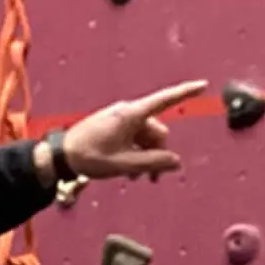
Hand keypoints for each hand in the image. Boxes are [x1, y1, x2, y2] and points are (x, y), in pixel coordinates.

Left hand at [57, 81, 204, 181]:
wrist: (62, 155)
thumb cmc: (88, 156)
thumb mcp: (123, 164)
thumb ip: (151, 163)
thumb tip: (175, 162)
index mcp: (131, 114)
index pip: (164, 100)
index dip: (185, 92)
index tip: (203, 85)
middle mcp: (128, 113)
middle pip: (156, 131)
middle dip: (158, 153)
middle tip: (152, 180)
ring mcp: (121, 120)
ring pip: (146, 138)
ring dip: (146, 157)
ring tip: (135, 178)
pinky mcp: (115, 127)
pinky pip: (134, 139)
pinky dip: (136, 153)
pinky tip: (129, 171)